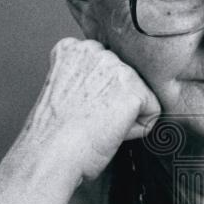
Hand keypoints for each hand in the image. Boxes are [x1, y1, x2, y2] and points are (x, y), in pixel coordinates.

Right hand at [12, 38, 160, 183]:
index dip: (98, 95)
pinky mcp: (133, 91)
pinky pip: (152, 112)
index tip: (79, 108)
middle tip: (88, 119)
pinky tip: (110, 132)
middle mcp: (96, 51)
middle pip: (127, 79)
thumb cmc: (52, 134)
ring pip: (140, 95)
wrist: (51, 154)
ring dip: (125, 116)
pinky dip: (137, 130)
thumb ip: (85, 77)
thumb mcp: (62, 90)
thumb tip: (107, 88)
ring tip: (97, 125)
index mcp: (73, 49)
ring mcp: (116, 68)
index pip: (107, 68)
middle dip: (115, 102)